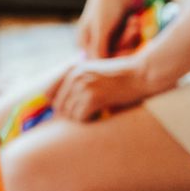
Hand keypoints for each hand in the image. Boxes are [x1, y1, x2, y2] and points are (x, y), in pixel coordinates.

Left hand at [46, 54, 161, 121]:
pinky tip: (100, 115)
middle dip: (70, 115)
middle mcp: (74, 76)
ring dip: (81, 119)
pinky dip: (89, 121)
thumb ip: (76, 84)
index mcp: (72, 69)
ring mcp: (83, 85)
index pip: (48, 92)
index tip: (67, 110)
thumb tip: (59, 109)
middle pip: (58, 106)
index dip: (56, 104)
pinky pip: (81, 117)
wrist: (141, 74)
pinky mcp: (93, 96)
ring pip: (69, 114)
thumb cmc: (121, 78)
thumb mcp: (94, 73)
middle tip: (86, 115)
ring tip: (95, 114)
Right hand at [76, 0, 137, 57]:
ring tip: (135, 20)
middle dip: (125, 42)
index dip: (115, 59)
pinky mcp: (116, 33)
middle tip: (133, 25)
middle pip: (112, 56)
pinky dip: (132, 32)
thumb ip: (99, 48)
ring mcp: (105, 37)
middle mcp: (92, 42)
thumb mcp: (101, 28)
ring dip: (131, 36)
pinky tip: (135, 20)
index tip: (129, 50)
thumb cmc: (106, 4)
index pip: (99, 62)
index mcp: (83, 42)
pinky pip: (126, 41)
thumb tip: (97, 67)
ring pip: (121, 48)